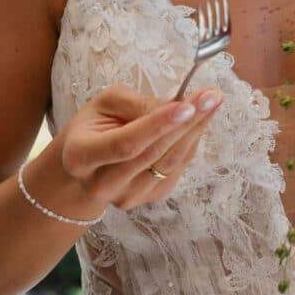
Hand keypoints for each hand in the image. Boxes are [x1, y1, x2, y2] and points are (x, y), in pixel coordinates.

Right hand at [59, 82, 222, 213]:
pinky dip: (191, 143)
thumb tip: (176, 105)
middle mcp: (102, 185)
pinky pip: (177, 169)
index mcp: (81, 156)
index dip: (158, 125)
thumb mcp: (105, 103)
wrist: (86, 166)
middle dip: (187, 123)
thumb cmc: (94, 126)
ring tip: (212, 102)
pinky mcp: (149, 199)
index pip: (125, 144)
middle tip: (212, 96)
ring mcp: (127, 197)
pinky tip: (199, 121)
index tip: (187, 105)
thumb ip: (136, 103)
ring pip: (170, 163)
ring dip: (196, 131)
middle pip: (153, 155)